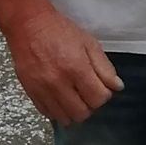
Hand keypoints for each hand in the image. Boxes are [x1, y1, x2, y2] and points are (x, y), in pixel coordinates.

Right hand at [4, 5, 123, 126]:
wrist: (29, 26)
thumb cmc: (60, 31)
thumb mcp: (89, 43)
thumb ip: (104, 67)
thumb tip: (116, 86)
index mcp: (76, 68)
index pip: (98, 98)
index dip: (104, 95)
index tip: (102, 87)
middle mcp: (58, 83)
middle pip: (81, 113)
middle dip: (90, 105)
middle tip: (88, 92)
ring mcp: (42, 90)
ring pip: (64, 118)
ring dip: (74, 110)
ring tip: (75, 96)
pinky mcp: (30, 93)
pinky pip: (48, 114)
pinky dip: (58, 110)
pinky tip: (61, 97)